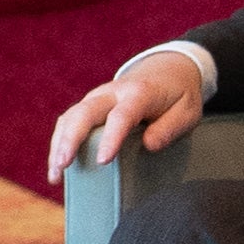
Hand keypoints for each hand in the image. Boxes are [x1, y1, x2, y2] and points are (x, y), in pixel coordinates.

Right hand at [47, 51, 207, 181]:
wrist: (168, 69)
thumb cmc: (178, 95)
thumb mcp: (187, 111)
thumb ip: (170, 127)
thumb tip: (149, 145)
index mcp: (139, 93)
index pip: (121, 116)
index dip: (110, 139)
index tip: (102, 162)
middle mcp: (113, 92)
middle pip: (85, 113)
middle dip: (71, 140)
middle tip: (63, 165)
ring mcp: (97, 97)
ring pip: (71, 117)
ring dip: (59, 144)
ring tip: (55, 173)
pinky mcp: (89, 105)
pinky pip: (69, 121)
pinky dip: (59, 142)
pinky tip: (56, 165)